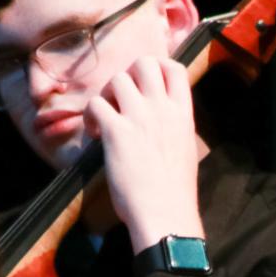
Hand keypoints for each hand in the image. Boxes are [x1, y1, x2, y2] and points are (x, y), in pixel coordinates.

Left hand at [84, 56, 204, 254]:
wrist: (166, 214)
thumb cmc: (176, 192)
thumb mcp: (185, 150)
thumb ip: (174, 127)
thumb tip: (160, 121)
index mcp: (183, 114)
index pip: (174, 68)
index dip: (156, 67)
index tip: (144, 86)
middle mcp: (162, 108)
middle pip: (143, 62)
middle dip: (128, 75)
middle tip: (121, 100)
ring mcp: (139, 117)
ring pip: (117, 79)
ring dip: (106, 95)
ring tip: (106, 119)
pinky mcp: (116, 131)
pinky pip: (95, 104)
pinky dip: (90, 116)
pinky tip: (95, 134)